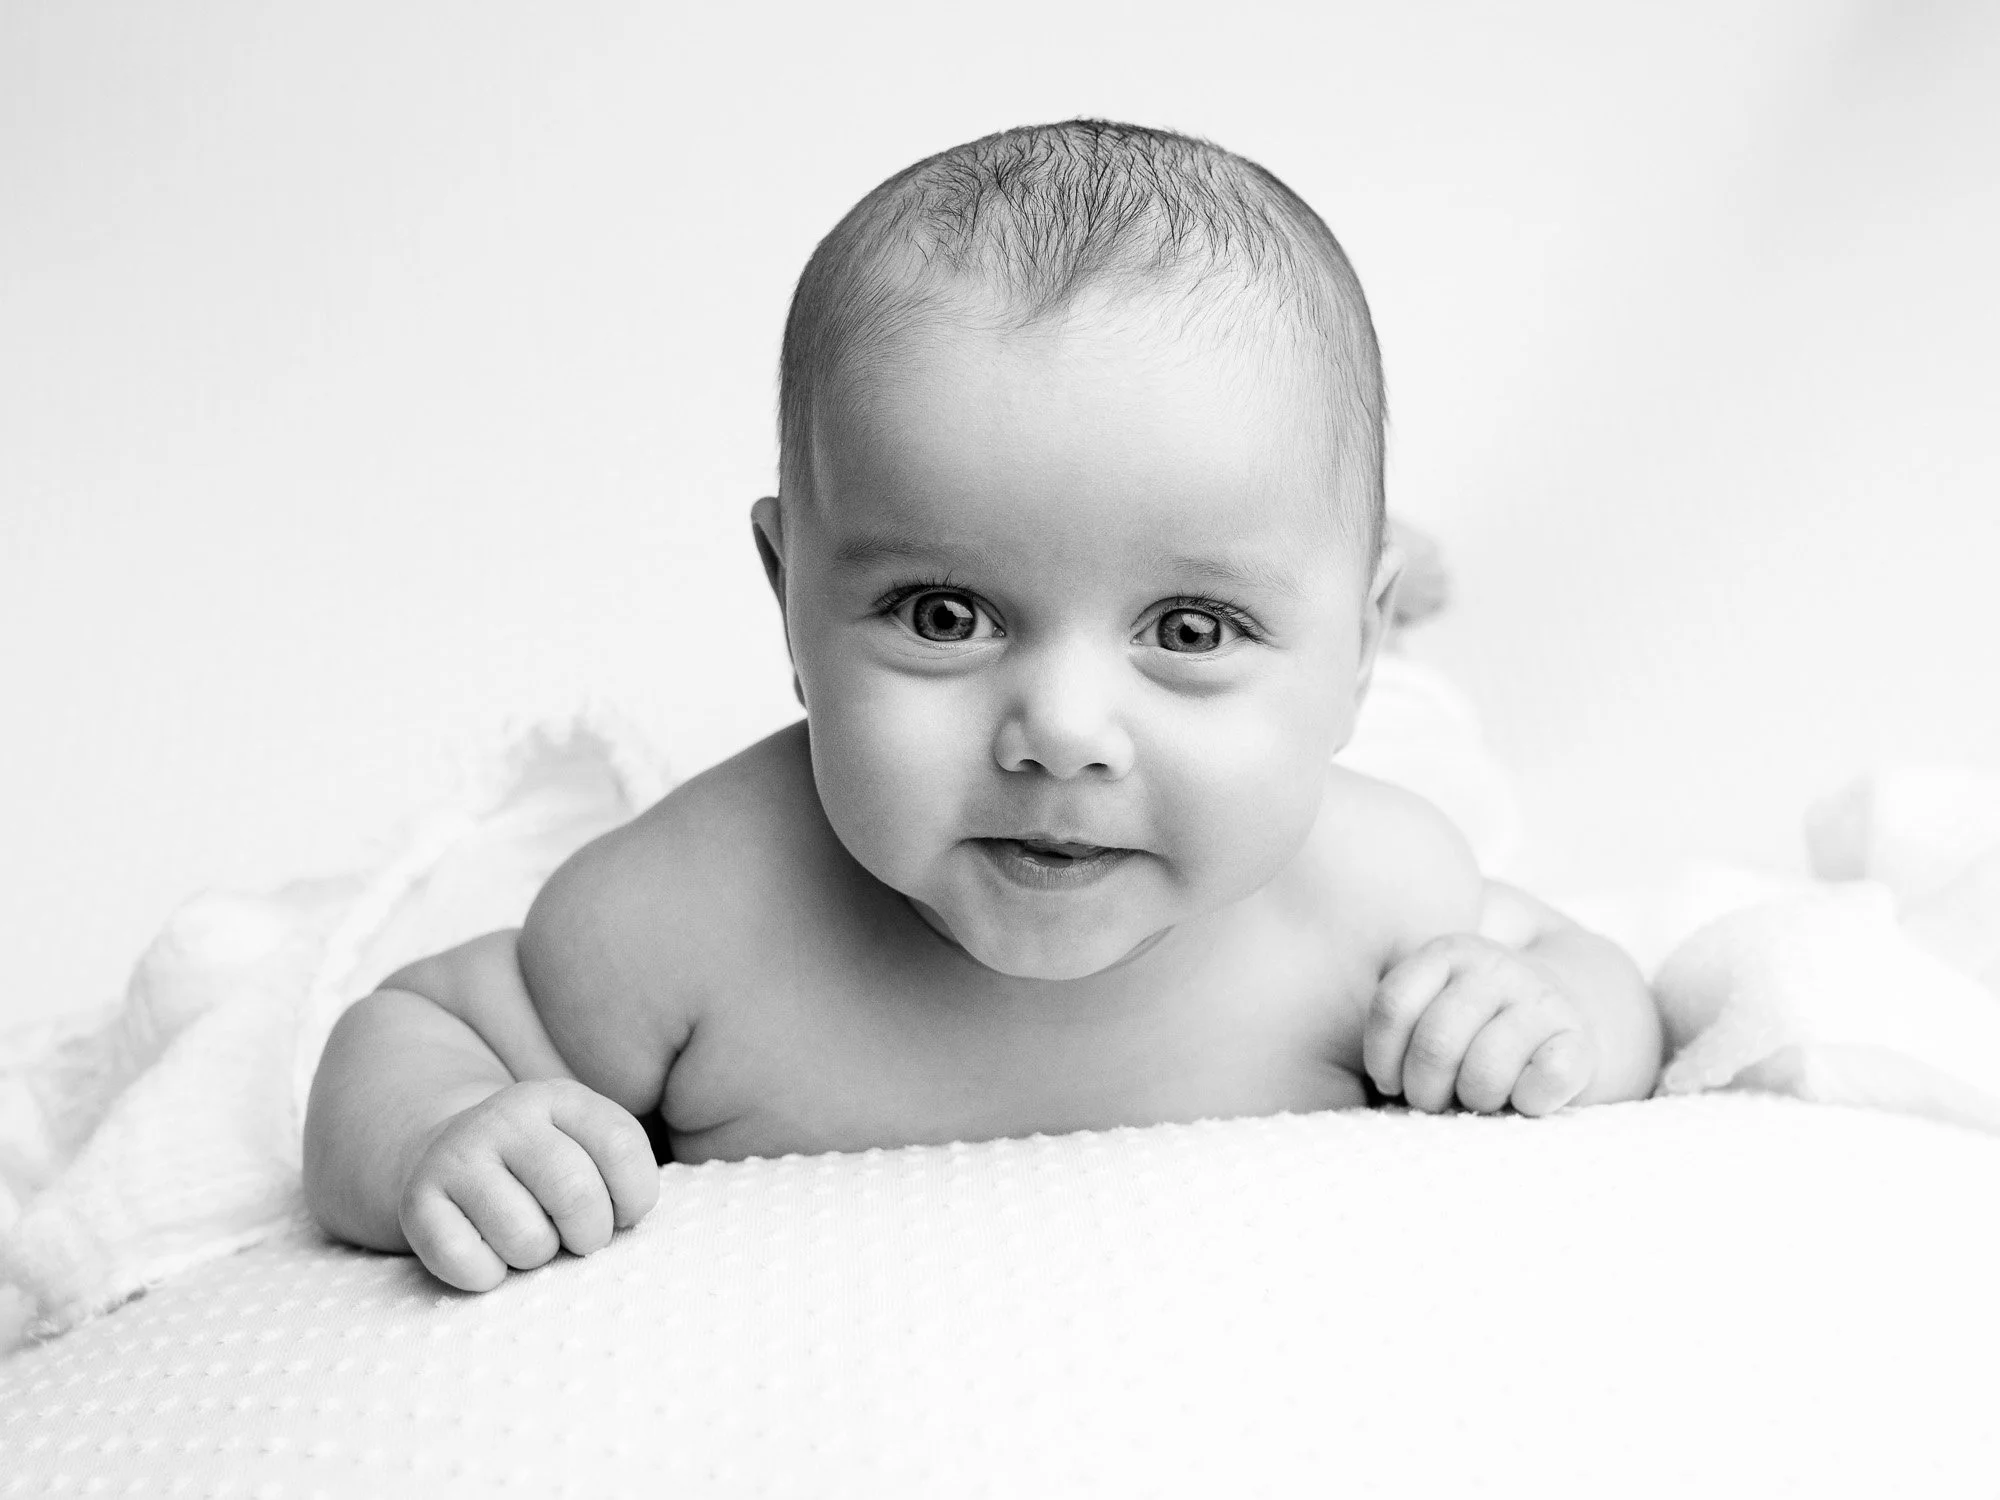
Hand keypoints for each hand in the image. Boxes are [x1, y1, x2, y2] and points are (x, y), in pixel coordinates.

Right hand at [398, 1079, 660, 1291]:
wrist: (447, 1152)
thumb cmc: (539, 1167)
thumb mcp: (586, 1145)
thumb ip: (621, 1171)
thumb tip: (628, 1224)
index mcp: (560, 1098)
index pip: (620, 1146)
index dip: (634, 1197)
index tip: (622, 1212)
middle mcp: (506, 1117)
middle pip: (576, 1194)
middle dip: (590, 1235)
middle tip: (577, 1237)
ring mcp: (457, 1156)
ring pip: (526, 1238)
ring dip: (538, 1256)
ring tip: (529, 1239)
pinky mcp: (417, 1201)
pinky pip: (468, 1262)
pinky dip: (487, 1276)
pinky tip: (487, 1254)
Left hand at [1364, 934, 1596, 1114]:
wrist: (1565, 1010)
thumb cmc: (1474, 1028)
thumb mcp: (1433, 1006)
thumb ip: (1400, 1027)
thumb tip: (1370, 1086)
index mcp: (1446, 953)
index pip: (1393, 1005)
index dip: (1382, 1058)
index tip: (1388, 1082)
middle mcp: (1494, 966)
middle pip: (1435, 1043)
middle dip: (1425, 1090)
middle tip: (1432, 1102)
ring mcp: (1540, 998)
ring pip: (1487, 1067)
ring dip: (1476, 1100)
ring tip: (1477, 1101)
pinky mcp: (1579, 1038)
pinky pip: (1547, 1078)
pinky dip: (1529, 1101)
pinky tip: (1523, 1101)